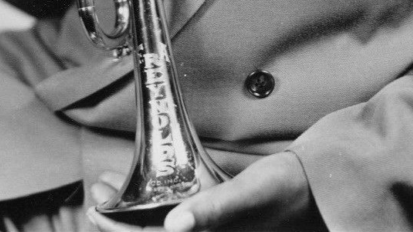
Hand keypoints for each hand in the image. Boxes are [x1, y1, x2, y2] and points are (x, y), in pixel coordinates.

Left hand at [87, 152, 321, 231]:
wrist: (317, 187)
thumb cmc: (285, 189)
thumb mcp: (249, 194)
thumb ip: (214, 209)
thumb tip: (174, 226)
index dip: (117, 230)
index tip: (95, 208)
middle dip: (118, 219)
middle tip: (97, 190)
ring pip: (159, 228)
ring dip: (133, 212)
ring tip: (113, 187)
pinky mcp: (218, 223)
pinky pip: (179, 217)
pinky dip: (157, 205)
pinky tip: (150, 186)